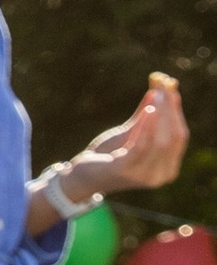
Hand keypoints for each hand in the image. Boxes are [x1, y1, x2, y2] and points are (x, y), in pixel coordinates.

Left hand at [56, 72, 190, 206]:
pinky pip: (141, 146)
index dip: (176, 112)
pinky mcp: (125, 171)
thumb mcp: (130, 134)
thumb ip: (145, 115)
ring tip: (156, 95)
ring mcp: (144, 176)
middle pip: (173, 139)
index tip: (172, 89)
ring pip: (160, 142)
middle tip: (165, 87)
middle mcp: (160, 176)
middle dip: (170, 111)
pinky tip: (148, 110)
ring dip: (160, 115)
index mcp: (168, 169)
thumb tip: (158, 88)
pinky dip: (146, 127)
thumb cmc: (109, 155)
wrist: (84, 176)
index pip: (180, 138)